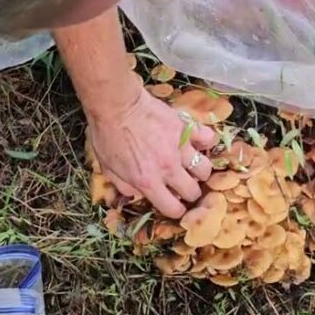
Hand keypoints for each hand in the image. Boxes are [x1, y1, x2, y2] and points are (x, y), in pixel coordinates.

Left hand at [87, 88, 217, 217]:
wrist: (117, 105)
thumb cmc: (107, 135)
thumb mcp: (108, 168)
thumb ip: (125, 185)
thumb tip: (138, 193)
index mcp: (148, 182)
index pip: (173, 209)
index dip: (175, 210)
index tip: (173, 204)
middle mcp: (168, 168)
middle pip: (192, 191)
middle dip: (189, 193)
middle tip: (183, 186)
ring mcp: (180, 148)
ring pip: (204, 169)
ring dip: (199, 171)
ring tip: (193, 167)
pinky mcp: (186, 128)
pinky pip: (207, 138)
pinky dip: (205, 142)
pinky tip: (198, 143)